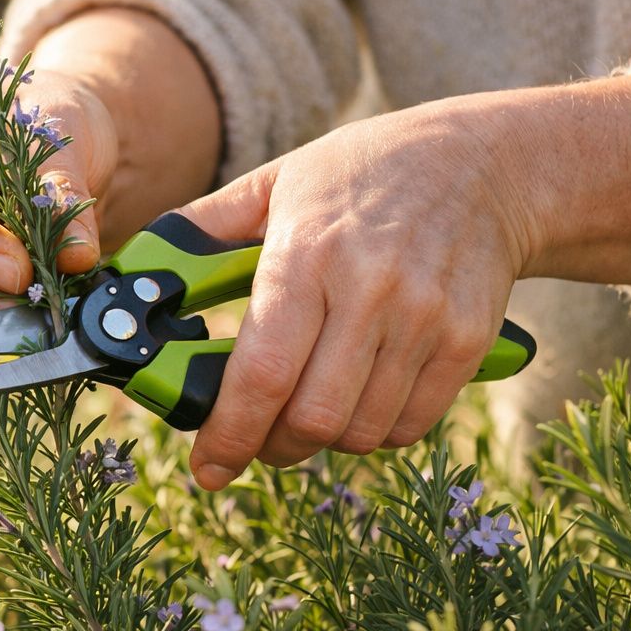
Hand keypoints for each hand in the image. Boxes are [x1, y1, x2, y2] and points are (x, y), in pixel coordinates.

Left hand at [181, 96, 542, 489]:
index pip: (262, 373)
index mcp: (306, 255)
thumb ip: (207, 228)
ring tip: (305, 413)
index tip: (207, 467)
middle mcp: (367, 291)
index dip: (229, 433)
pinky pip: (409, 425)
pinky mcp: (468, 342)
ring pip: (359, 431)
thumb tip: (145, 266)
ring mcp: (423, 320)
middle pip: (311, 418)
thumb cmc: (363, 171)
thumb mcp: (277, 181)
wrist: (485, 163)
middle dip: (271, 446)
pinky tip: (357, 400)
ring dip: (322, 441)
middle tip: (254, 440)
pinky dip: (373, 431)